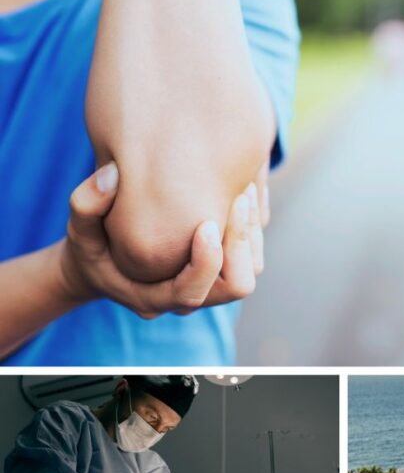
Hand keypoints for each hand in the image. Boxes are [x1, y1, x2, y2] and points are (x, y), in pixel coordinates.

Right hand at [58, 162, 264, 318]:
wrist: (107, 262)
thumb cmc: (92, 249)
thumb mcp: (78, 230)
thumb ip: (86, 204)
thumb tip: (112, 175)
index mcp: (156, 298)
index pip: (193, 292)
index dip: (206, 262)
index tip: (206, 224)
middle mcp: (190, 297)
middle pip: (236, 285)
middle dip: (240, 242)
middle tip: (239, 197)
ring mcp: (210, 284)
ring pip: (250, 269)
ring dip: (252, 232)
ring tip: (246, 189)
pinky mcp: (223, 266)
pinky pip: (252, 254)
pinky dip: (255, 225)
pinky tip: (248, 189)